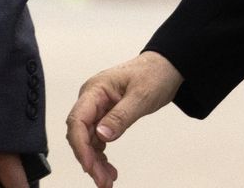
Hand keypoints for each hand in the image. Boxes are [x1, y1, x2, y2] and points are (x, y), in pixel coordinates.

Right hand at [65, 51, 182, 187]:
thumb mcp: (141, 96)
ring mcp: (97, 108)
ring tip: (107, 180)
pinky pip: (97, 140)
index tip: (89, 165)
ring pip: (88, 140)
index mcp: (95, 89)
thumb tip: (102, 135)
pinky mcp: (105, 116)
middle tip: (102, 181)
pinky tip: (108, 169)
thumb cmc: (154, 74)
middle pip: (81, 134)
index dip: (80, 145)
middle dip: (89, 159)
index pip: (78, 120)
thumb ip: (121, 116)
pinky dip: (101, 156)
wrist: (165, 67)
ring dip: (95, 161)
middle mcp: (92, 99)